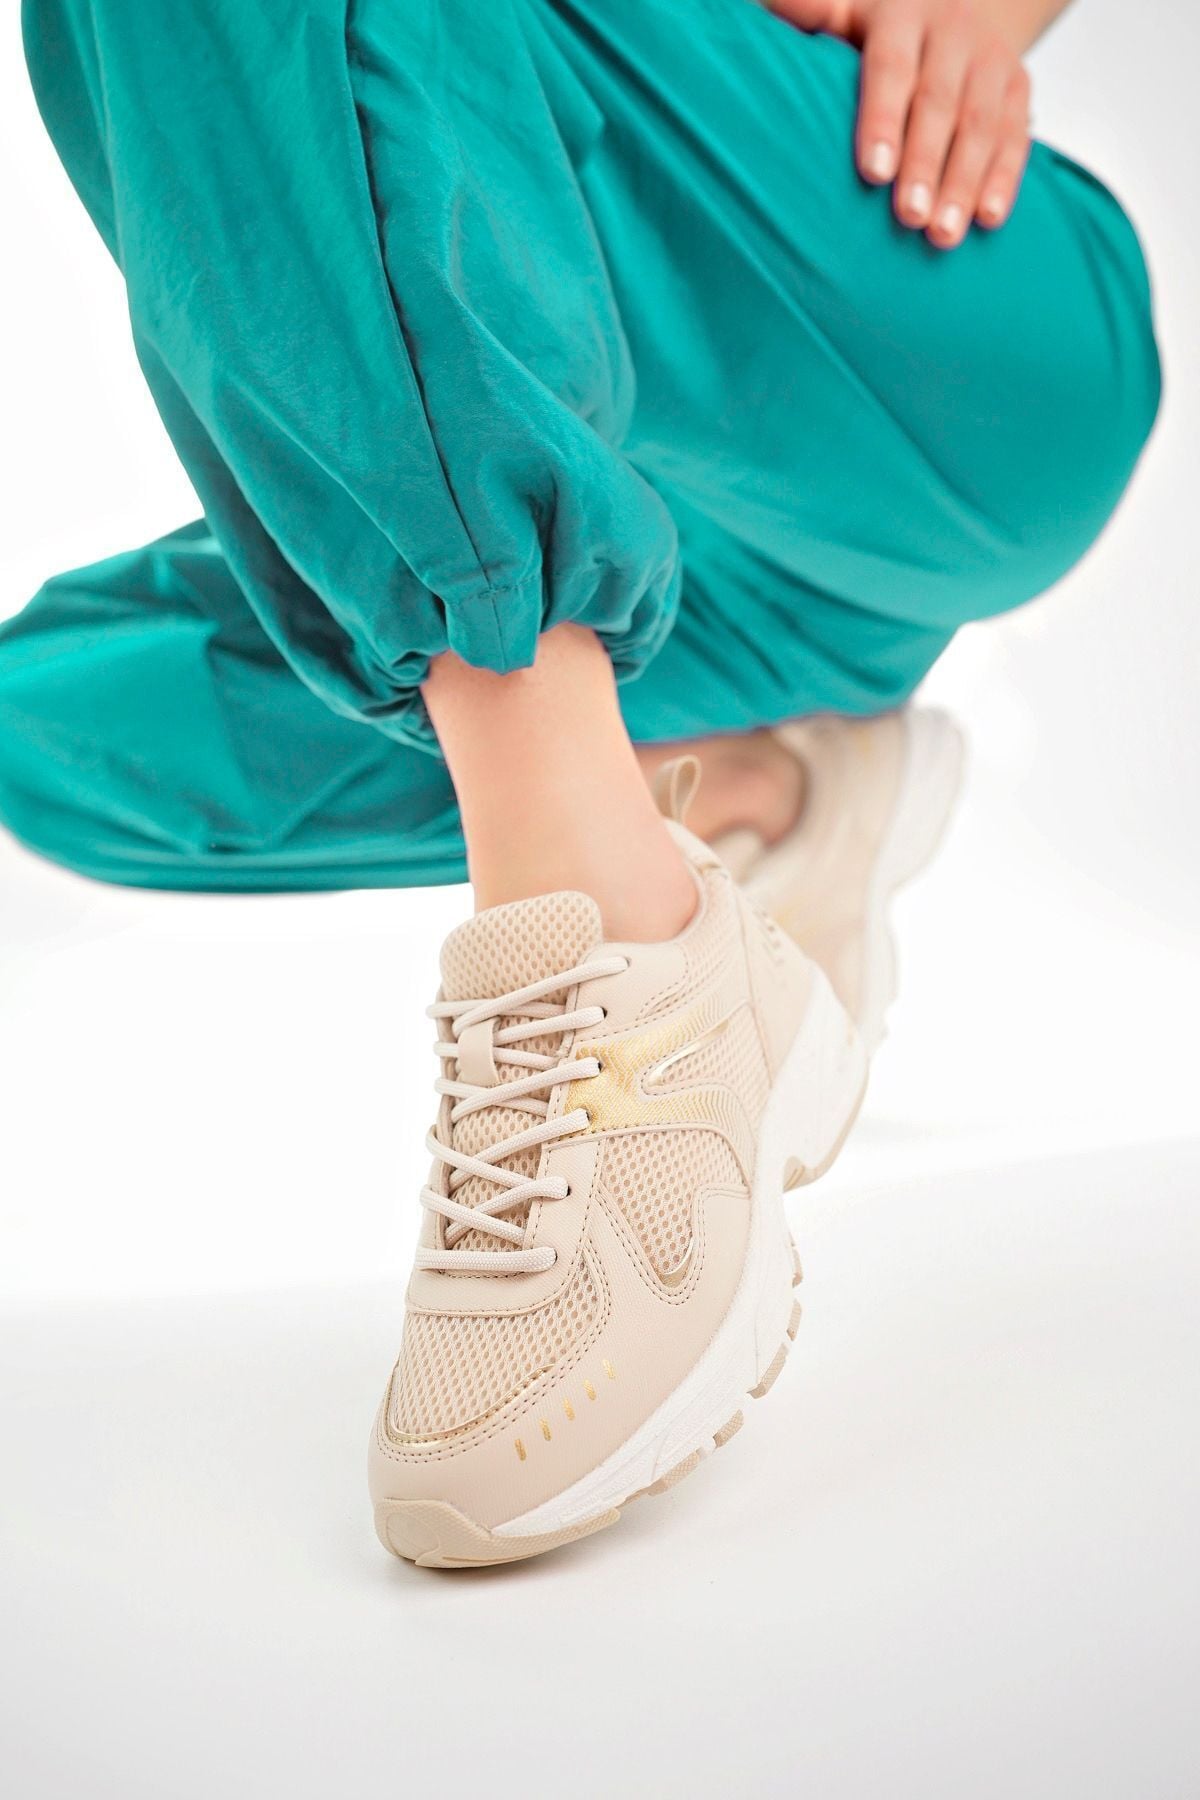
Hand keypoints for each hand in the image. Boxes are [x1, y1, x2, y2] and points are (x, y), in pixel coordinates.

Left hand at [768, 1, 1031, 246]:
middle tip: (910, 220)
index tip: (873, 173)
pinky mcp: (1018, 85)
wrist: (947, 4)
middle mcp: (952, 29)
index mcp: (900, 10)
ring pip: (982, 124)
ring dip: (965, 183)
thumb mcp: (838, 9)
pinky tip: (987, 220)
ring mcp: (990, 58)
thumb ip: (808, 12)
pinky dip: (1004, 179)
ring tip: (942, 237)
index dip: (884, 120)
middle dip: (926, 164)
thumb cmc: (869, 27)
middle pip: (941, 102)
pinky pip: (1016, 135)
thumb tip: (765, 10)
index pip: (892, 67)